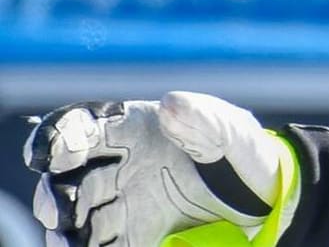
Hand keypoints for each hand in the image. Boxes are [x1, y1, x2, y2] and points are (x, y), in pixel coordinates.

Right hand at [24, 92, 293, 246]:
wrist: (263, 197)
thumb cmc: (243, 153)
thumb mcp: (234, 131)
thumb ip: (204, 117)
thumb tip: (170, 104)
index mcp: (134, 128)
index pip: (86, 126)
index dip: (65, 134)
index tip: (56, 149)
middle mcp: (119, 164)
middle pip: (69, 176)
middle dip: (56, 190)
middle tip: (58, 206)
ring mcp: (122, 200)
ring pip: (76, 212)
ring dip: (64, 226)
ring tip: (66, 237)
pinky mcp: (133, 233)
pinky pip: (99, 241)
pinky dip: (85, 245)